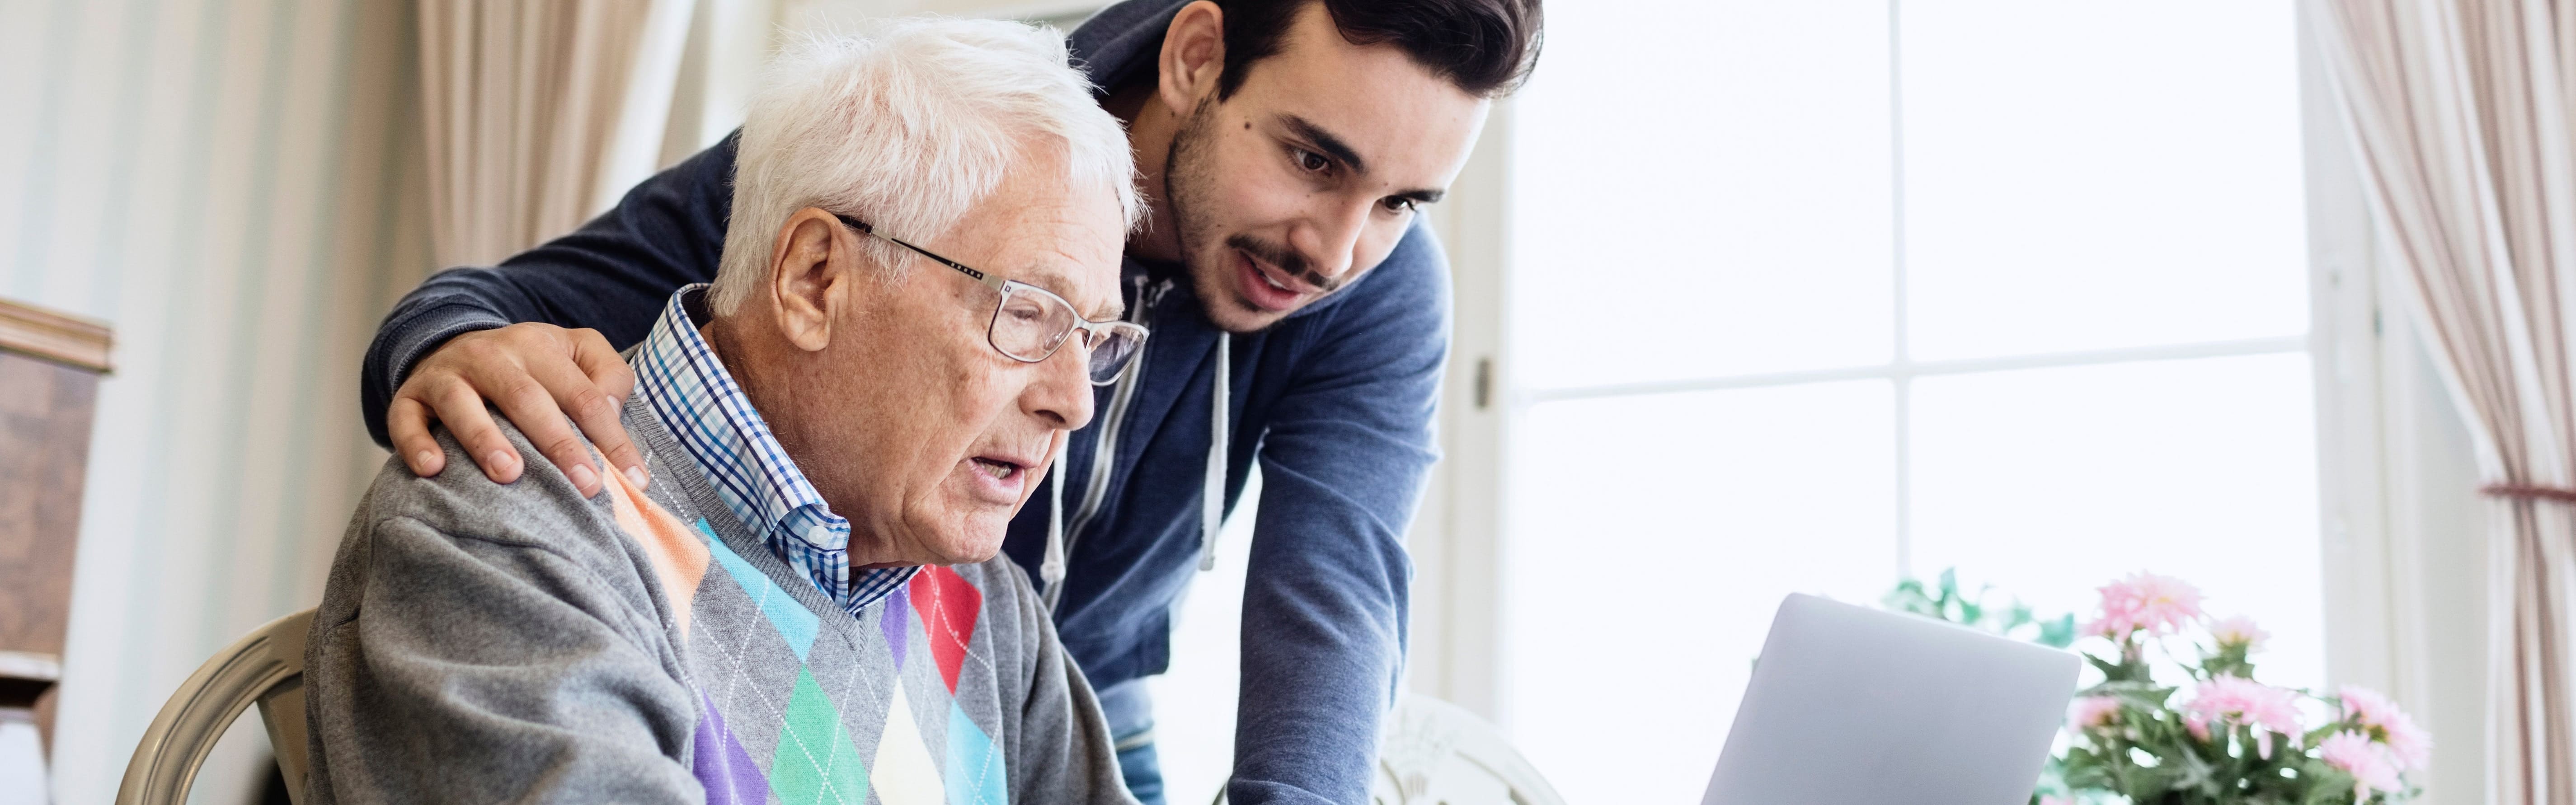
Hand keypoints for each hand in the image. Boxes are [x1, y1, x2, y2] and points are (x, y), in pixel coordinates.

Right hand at [387, 323, 647, 496]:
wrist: (454, 345)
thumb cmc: (531, 366)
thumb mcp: (577, 353)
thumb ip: (608, 375)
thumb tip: (613, 411)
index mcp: (537, 347)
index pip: (583, 395)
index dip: (611, 437)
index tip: (636, 479)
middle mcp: (489, 356)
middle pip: (527, 399)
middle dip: (558, 443)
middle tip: (585, 485)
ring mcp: (445, 375)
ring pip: (462, 404)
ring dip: (485, 438)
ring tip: (508, 474)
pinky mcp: (409, 397)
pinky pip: (406, 419)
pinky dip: (416, 444)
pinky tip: (433, 469)